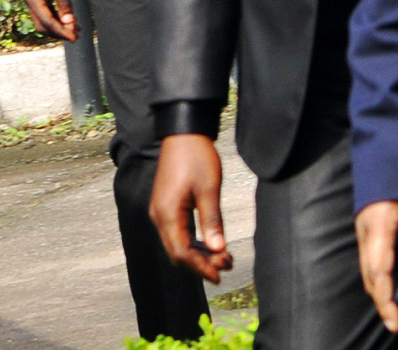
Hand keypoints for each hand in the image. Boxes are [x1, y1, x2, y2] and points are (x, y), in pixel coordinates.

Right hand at [23, 0, 76, 41]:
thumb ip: (64, 2)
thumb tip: (69, 21)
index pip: (47, 21)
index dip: (61, 31)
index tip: (74, 37)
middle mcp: (31, 1)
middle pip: (44, 24)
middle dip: (59, 31)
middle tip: (76, 36)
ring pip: (46, 19)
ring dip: (60, 25)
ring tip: (77, 30)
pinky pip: (49, 10)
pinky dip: (59, 16)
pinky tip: (72, 19)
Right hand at [150, 134, 232, 280]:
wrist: (184, 133)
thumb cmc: (197, 158)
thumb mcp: (209, 189)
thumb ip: (213, 220)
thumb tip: (218, 249)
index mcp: (167, 215)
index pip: (181, 252)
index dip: (200, 267)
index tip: (220, 275)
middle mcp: (159, 217)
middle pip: (177, 252)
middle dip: (201, 263)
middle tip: (227, 267)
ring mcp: (160, 212)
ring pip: (177, 244)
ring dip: (198, 253)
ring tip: (223, 258)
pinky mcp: (166, 206)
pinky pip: (177, 232)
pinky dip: (193, 242)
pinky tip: (210, 244)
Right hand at [357, 194, 397, 333]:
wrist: (393, 140)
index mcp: (380, 222)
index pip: (380, 268)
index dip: (386, 295)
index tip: (394, 317)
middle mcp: (366, 228)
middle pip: (370, 273)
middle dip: (381, 298)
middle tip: (395, 322)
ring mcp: (364, 227)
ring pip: (367, 266)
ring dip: (379, 288)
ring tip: (393, 308)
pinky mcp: (368, 225)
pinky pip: (370, 256)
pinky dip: (379, 274)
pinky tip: (391, 282)